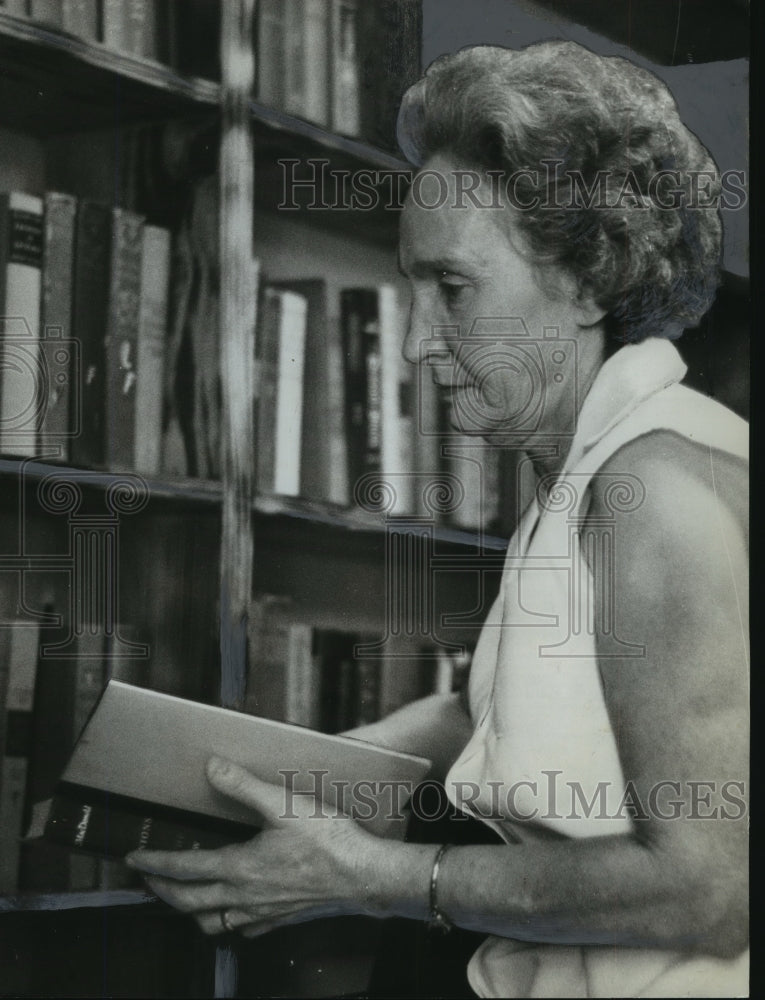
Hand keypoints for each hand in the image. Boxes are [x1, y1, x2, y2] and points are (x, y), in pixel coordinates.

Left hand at [125, 755, 383, 937]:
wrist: (363, 872)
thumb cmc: (328, 839)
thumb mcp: (282, 803)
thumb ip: (243, 785)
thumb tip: (212, 767)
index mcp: (240, 867)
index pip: (184, 868)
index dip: (155, 863)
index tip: (134, 858)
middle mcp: (245, 895)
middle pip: (189, 902)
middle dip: (162, 890)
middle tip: (147, 878)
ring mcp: (263, 910)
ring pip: (213, 922)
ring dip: (190, 910)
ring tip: (182, 897)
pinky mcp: (282, 916)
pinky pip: (243, 929)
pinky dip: (227, 923)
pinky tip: (232, 913)